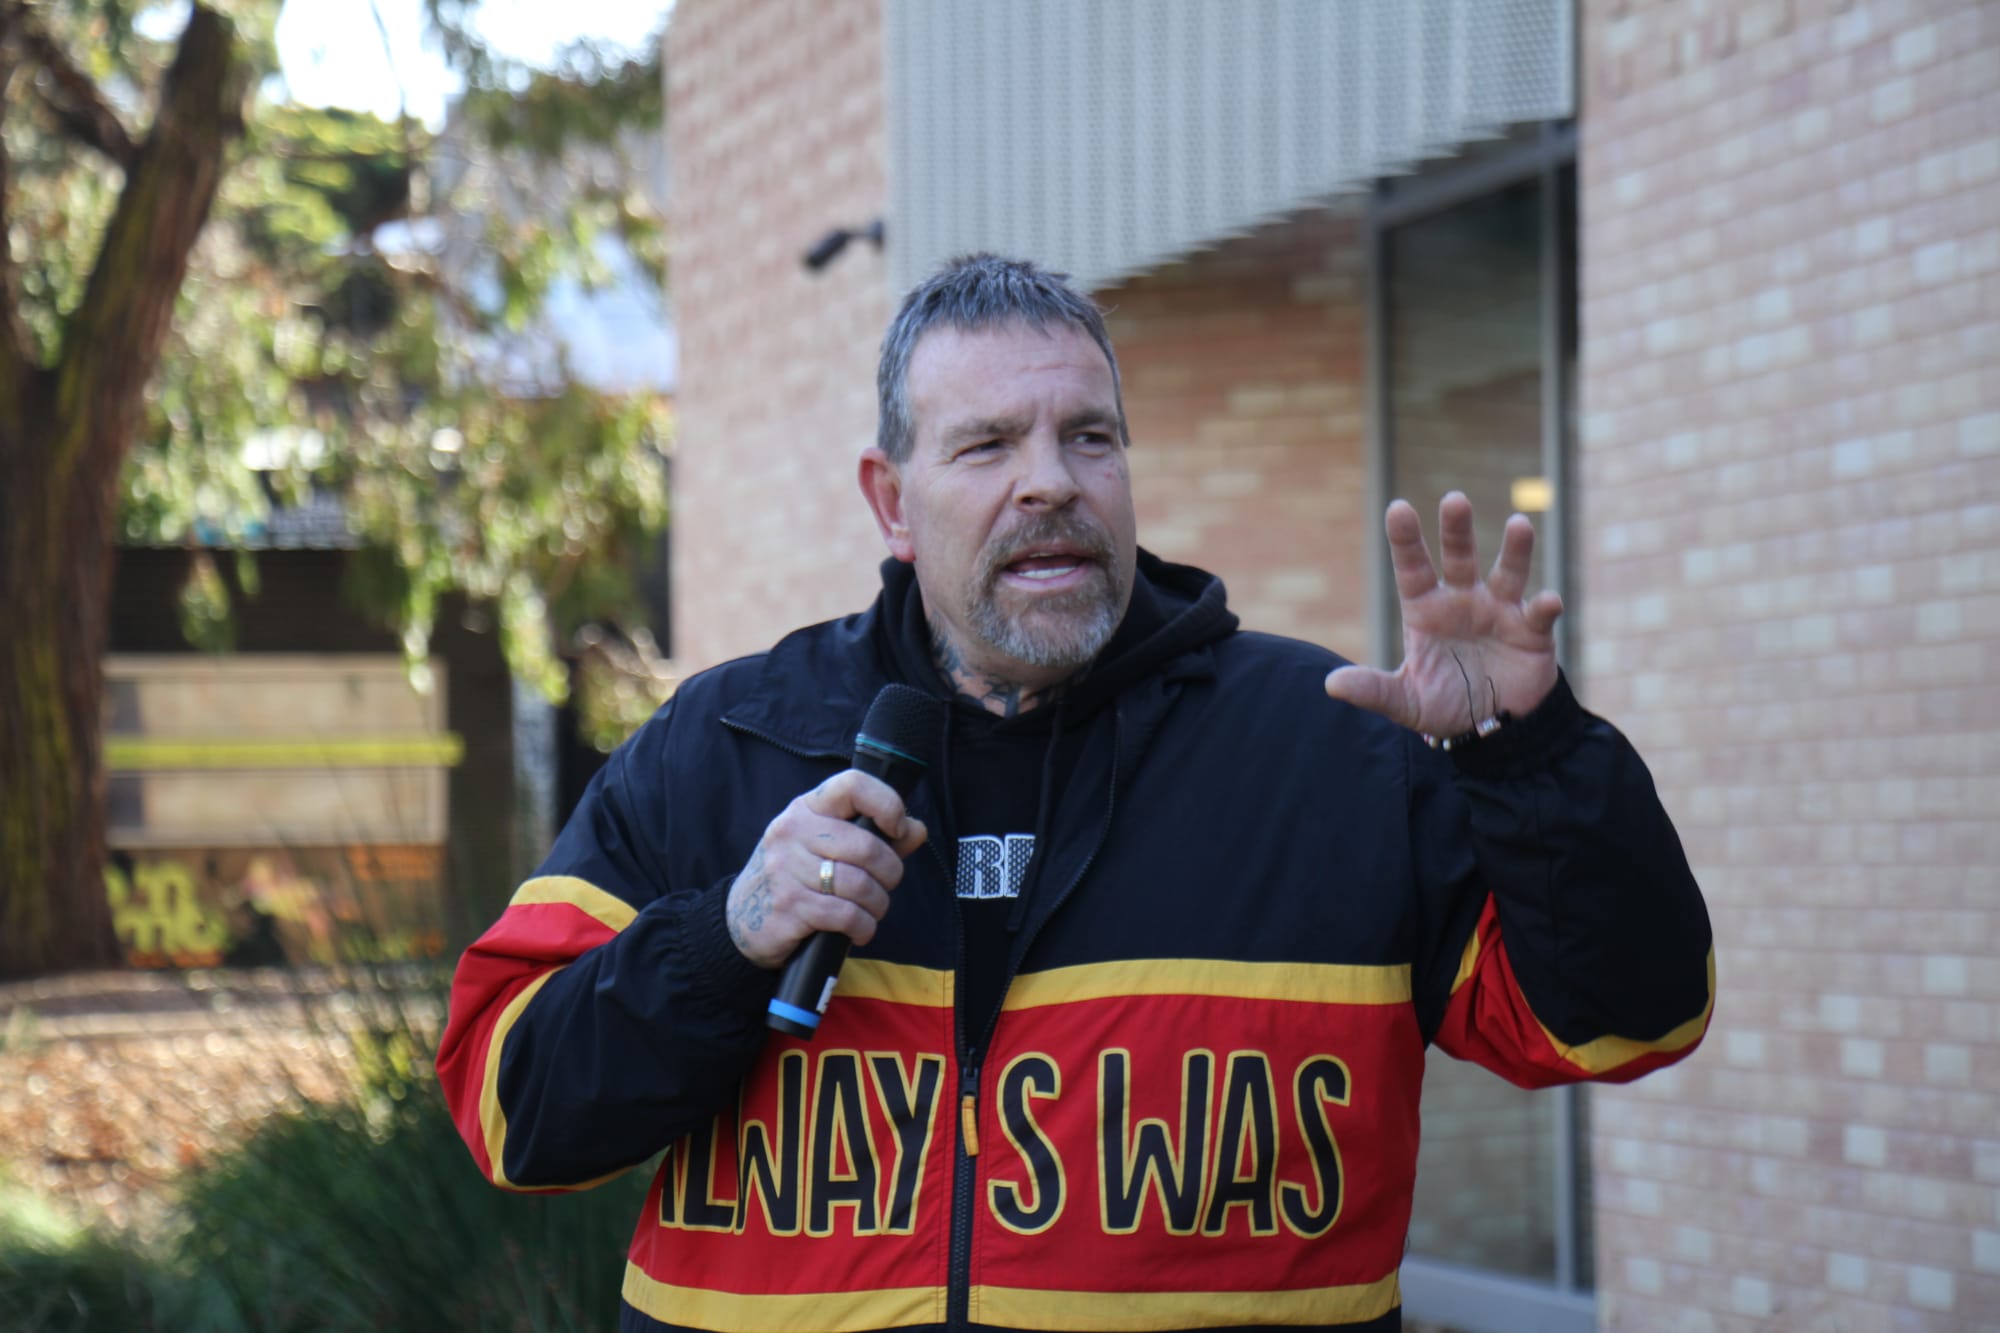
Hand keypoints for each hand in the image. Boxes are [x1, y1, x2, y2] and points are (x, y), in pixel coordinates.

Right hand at [725, 770, 928, 968]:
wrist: (740, 919)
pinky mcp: (788, 906)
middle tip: (886, 886)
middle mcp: (793, 832)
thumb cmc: (796, 877)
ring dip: (878, 905)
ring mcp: (786, 869)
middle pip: (867, 846)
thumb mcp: (826, 847)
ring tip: (872, 911)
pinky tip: (860, 929)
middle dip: (891, 873)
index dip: (886, 803)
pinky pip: (845, 914)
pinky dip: (863, 927)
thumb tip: (916, 830)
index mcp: (807, 809)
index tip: (897, 828)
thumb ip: (876, 837)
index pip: (852, 785)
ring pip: (860, 885)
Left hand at [1325, 492, 1561, 735]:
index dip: (1406, 540)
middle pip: (1459, 558)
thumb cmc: (1445, 704)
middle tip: (1454, 499)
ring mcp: (1500, 612)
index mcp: (1427, 611)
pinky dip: (1545, 606)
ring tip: (1518, 524)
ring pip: (1508, 573)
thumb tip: (1332, 685)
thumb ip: (1374, 690)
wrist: (1492, 728)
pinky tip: (1548, 600)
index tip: (1398, 508)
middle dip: (1457, 529)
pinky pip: (1539, 614)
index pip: (1412, 569)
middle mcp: (1463, 601)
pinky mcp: (1532, 633)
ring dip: (1515, 550)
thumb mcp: (1405, 701)